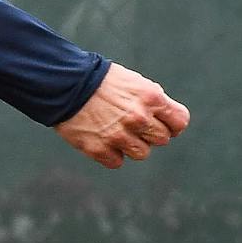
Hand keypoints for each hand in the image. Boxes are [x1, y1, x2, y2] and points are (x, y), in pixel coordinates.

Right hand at [56, 63, 189, 167]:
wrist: (61, 83)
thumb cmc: (99, 80)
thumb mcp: (133, 82)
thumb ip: (152, 100)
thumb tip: (166, 118)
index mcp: (150, 98)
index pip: (180, 122)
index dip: (171, 123)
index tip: (161, 122)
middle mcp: (138, 118)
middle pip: (161, 139)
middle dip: (148, 133)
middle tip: (130, 122)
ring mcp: (119, 136)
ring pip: (141, 153)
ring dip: (131, 145)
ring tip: (114, 130)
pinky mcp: (99, 149)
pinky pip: (116, 162)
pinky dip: (109, 153)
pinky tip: (99, 137)